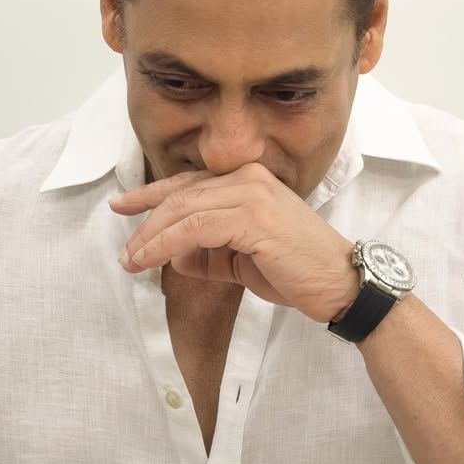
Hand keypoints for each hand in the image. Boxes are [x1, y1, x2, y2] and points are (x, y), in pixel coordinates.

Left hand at [108, 163, 360, 323]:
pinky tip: (153, 259)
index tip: (123, 206)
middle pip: (181, 194)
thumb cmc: (296, 272)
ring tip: (131, 262)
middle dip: (145, 221)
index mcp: (249, 181)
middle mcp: (249, 179)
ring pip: (184, 209)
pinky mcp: (253, 217)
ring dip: (151, 237)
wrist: (339, 284)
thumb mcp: (243, 259)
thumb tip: (175, 256)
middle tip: (124, 250)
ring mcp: (252, 194)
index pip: (190, 184)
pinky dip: (168, 243)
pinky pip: (196, 227)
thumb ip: (210, 253)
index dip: (152, 194)